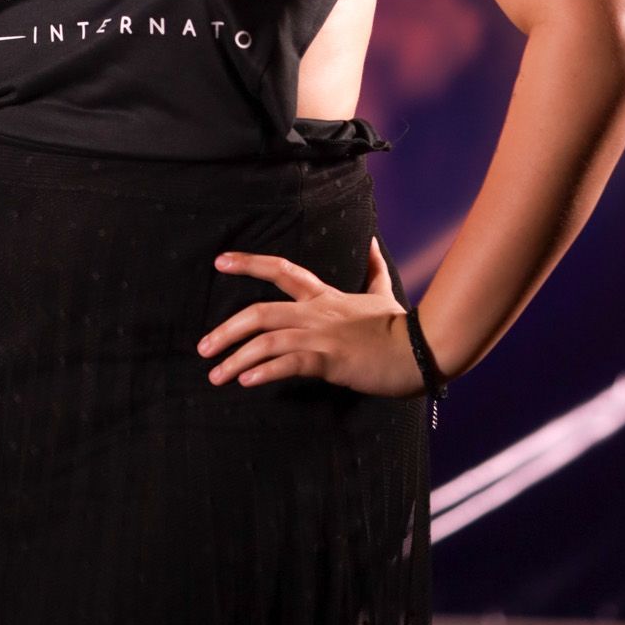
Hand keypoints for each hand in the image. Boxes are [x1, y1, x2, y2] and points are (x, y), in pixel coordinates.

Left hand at [198, 236, 423, 398]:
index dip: (248, 263)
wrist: (421, 349)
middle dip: (226, 329)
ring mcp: (320, 335)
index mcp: (324, 296)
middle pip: (259, 312)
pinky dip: (263, 371)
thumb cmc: (400, 326)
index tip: (219, 261)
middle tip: (203, 347)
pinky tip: (246, 382)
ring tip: (215, 376)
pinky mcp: (329, 360)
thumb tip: (373, 242)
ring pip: (266, 341)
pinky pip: (287, 363)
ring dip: (236, 359)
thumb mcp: (383, 292)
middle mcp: (315, 312)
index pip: (280, 270)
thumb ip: (373, 269)